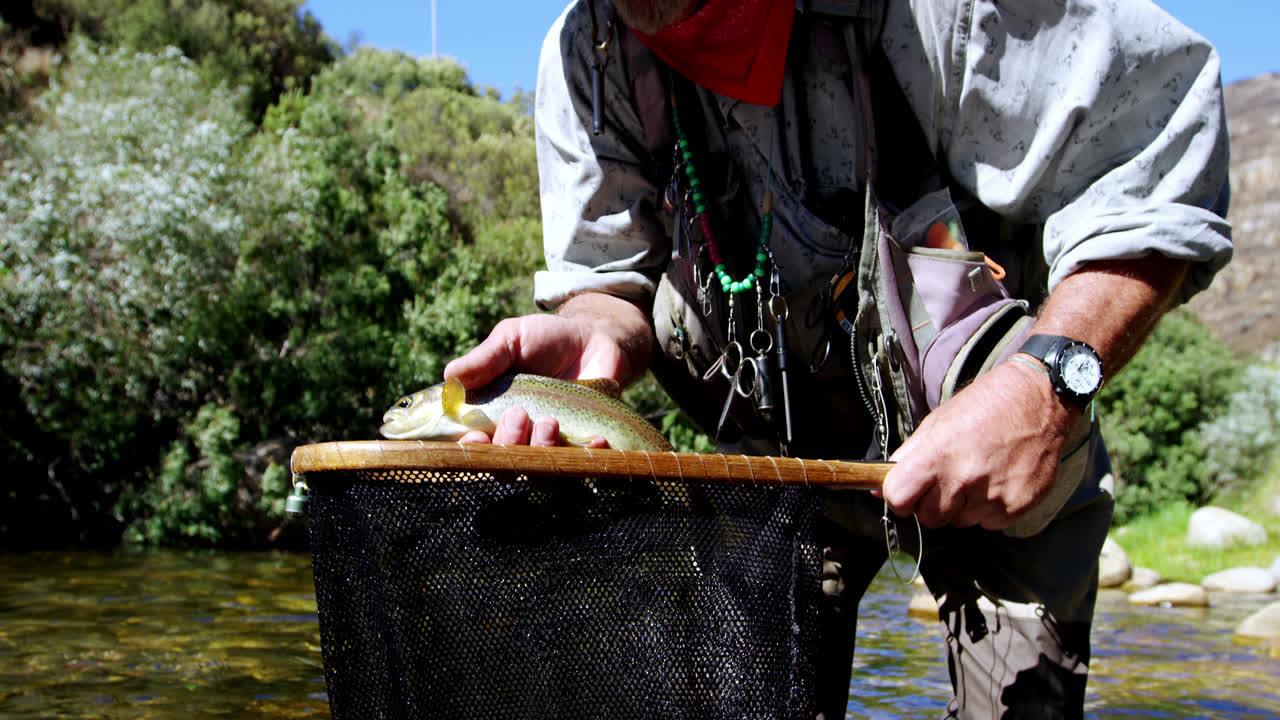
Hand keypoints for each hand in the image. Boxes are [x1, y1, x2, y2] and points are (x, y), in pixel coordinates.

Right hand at [443, 292, 652, 445]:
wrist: (594, 339)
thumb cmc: (545, 339)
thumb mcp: (511, 339)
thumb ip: (484, 359)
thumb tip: (450, 377)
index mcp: (492, 417)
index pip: (474, 446)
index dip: (471, 449)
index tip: (475, 436)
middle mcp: (518, 438)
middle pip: (504, 465)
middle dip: (508, 443)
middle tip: (518, 413)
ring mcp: (551, 447)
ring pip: (539, 473)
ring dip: (540, 450)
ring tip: (550, 420)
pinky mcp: (583, 448)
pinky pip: (582, 465)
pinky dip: (586, 456)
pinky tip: (595, 439)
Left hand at [881, 359, 1077, 529]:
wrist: (1039, 399)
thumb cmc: (985, 406)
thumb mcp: (937, 422)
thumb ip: (906, 457)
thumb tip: (878, 486)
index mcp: (937, 455)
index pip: (898, 498)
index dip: (898, 497)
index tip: (906, 492)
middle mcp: (964, 480)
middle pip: (928, 517)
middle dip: (931, 503)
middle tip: (946, 479)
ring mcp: (992, 496)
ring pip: (958, 521)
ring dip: (961, 505)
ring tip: (976, 474)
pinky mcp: (1016, 507)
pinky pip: (987, 523)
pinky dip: (987, 508)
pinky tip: (996, 480)